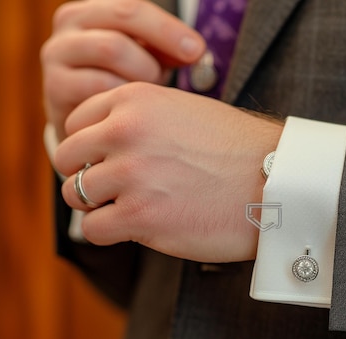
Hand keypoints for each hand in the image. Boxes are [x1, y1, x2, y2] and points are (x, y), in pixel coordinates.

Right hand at [40, 0, 204, 139]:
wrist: (87, 126)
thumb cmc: (123, 85)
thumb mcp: (148, 60)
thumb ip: (167, 49)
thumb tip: (195, 50)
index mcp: (93, 13)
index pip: (133, 8)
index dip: (168, 29)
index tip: (197, 50)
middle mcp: (68, 28)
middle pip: (121, 26)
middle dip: (156, 51)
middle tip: (176, 75)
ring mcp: (57, 56)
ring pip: (111, 51)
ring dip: (139, 77)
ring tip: (147, 97)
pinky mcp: (55, 88)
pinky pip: (98, 87)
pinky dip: (121, 99)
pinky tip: (130, 112)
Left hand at [54, 82, 283, 261]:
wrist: (277, 184)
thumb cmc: (239, 152)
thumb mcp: (185, 112)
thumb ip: (140, 119)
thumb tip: (102, 141)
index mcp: (135, 99)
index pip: (75, 121)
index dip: (90, 146)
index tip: (110, 162)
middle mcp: (125, 130)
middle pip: (68, 158)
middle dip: (88, 175)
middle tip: (117, 189)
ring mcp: (130, 174)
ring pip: (76, 194)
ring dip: (99, 205)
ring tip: (133, 208)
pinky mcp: (139, 216)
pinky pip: (93, 229)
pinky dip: (110, 232)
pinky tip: (140, 227)